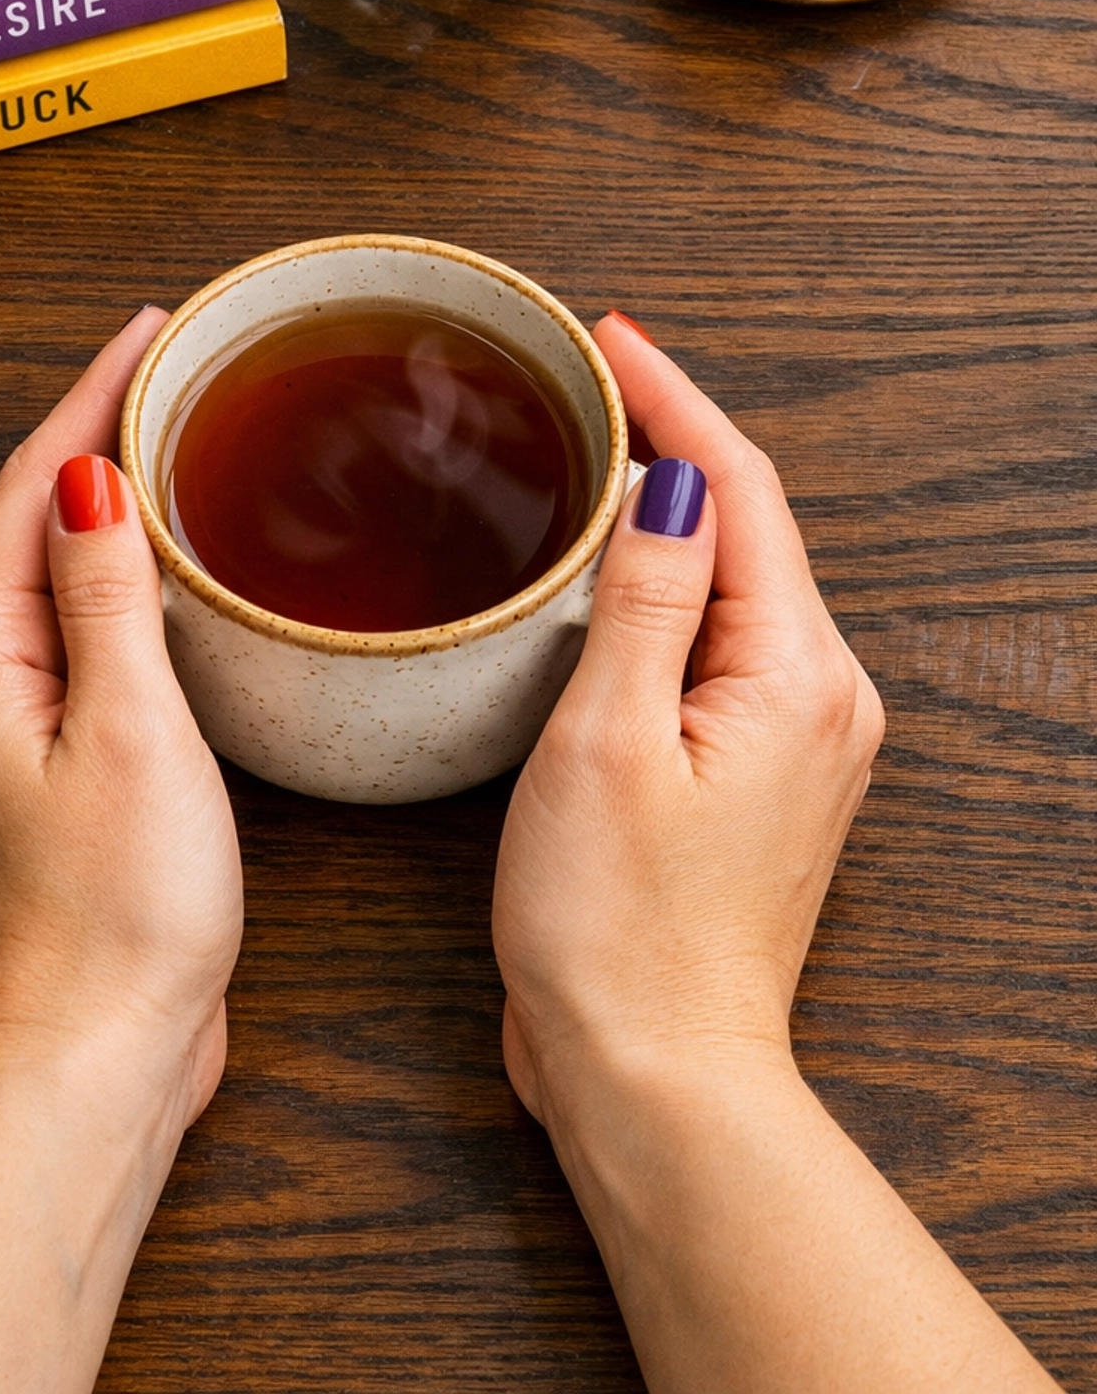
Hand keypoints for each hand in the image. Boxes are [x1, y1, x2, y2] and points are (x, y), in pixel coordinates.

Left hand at [0, 307, 242, 1121]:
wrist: (88, 1056)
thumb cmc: (118, 913)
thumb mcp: (134, 731)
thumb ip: (108, 595)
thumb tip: (91, 474)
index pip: (30, 482)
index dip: (92, 394)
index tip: (152, 331)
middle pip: (24, 522)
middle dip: (96, 438)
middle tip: (179, 376)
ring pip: (39, 581)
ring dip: (100, 513)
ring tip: (174, 451)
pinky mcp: (13, 769)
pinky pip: (52, 640)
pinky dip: (101, 589)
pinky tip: (152, 580)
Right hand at [494, 311, 884, 1117]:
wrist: (655, 1073)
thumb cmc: (617, 928)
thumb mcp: (608, 741)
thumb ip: (645, 598)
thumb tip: (668, 480)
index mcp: (794, 674)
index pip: (739, 486)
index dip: (671, 397)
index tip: (609, 336)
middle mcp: (822, 697)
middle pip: (750, 521)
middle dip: (672, 435)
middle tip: (587, 374)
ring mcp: (800, 738)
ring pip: (738, 579)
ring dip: (671, 506)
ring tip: (595, 443)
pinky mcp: (763, 773)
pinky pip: (724, 639)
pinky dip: (672, 583)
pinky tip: (617, 568)